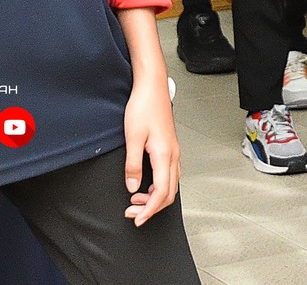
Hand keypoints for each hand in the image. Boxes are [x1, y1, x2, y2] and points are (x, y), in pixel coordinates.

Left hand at [122, 70, 180, 224]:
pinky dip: (159, 186)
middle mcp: (173, 155)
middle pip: (169, 193)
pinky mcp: (170, 147)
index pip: (161, 192)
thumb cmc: (143, 107)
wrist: (152, 87)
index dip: (149, 210)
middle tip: (133, 212)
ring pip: (171, 184)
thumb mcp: (132, 137)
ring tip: (136, 199)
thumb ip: (133, 164)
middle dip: (152, 207)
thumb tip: (132, 186)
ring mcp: (173, 151)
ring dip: (155, 197)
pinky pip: (169, 174)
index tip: (137, 219)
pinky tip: (145, 184)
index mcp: (164, 155)